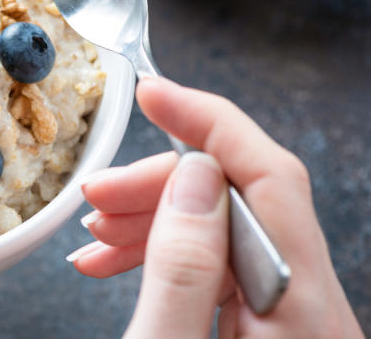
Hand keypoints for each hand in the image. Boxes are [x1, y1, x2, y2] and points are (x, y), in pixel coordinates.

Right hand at [68, 77, 362, 338]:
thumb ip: (182, 268)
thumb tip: (192, 178)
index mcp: (301, 309)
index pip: (271, 178)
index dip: (207, 122)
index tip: (154, 92)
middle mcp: (311, 308)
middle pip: (242, 201)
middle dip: (159, 185)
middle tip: (99, 191)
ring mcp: (291, 318)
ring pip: (223, 228)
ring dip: (153, 219)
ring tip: (98, 231)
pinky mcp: (267, 327)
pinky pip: (217, 264)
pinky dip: (164, 253)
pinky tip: (117, 256)